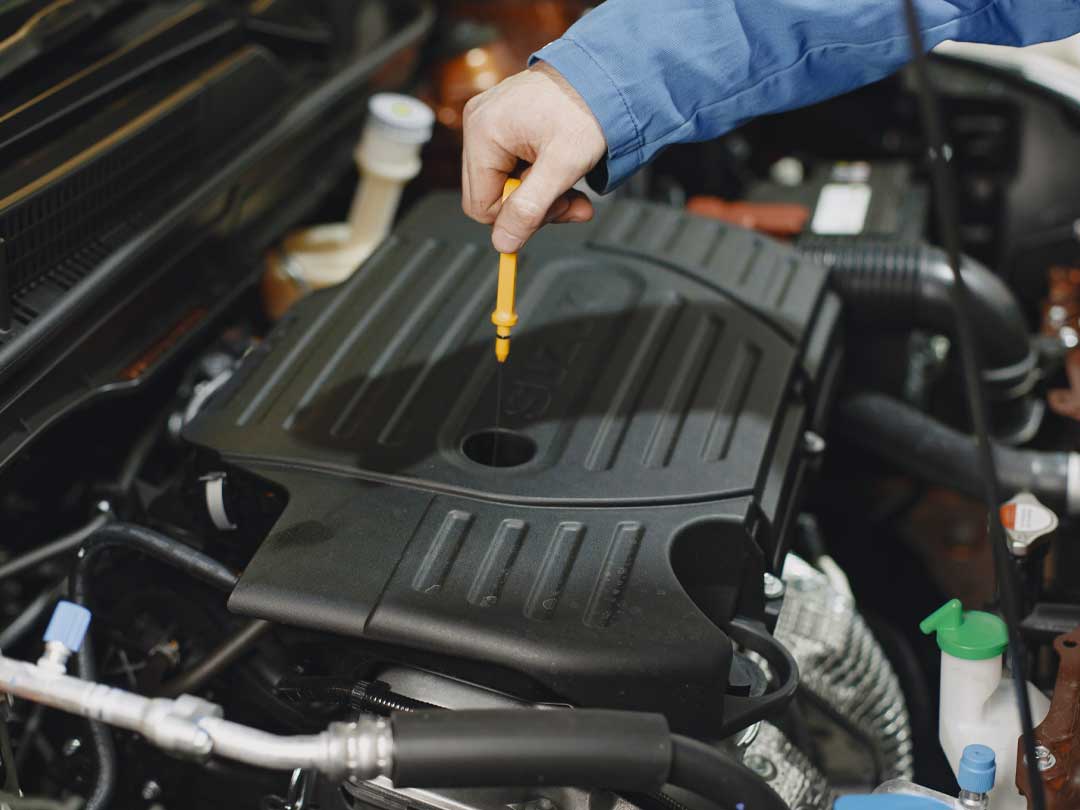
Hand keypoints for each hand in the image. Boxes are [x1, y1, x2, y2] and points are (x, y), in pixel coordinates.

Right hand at [461, 61, 606, 252]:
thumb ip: (530, 209)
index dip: (518, 218)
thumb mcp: (562, 166)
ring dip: (541, 193)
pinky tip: (560, 166)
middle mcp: (477, 123)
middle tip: (571, 200)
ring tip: (571, 183)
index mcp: (483, 133)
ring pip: (504, 183)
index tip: (555, 209)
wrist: (604, 74)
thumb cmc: (587, 108)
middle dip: (534, 206)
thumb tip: (503, 243)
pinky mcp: (501, 121)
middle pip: (491, 195)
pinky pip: (510, 164)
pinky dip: (538, 174)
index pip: (482, 206)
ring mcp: (488, 120)